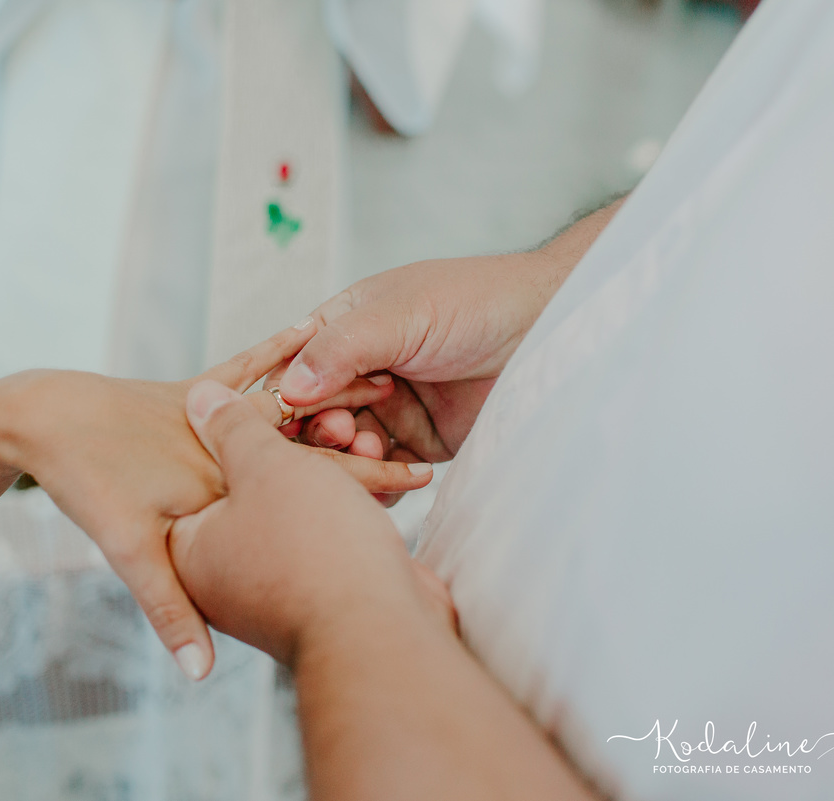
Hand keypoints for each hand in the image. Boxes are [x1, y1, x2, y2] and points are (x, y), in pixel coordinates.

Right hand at [0, 323, 433, 679]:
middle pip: (308, 460)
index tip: (418, 485)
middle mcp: (228, 472)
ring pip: (285, 411)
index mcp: (228, 503)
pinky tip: (313, 321)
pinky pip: (244, 368)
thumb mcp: (128, 549)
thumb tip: (201, 676)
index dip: (361, 492)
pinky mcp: (196, 397)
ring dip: (330, 393)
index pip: (307, 501)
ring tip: (385, 375)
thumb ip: (168, 607)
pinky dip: (275, 347)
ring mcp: (214, 434)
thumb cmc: (80, 485)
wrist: (36, 432)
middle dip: (362, 451)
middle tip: (425, 442)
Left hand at [170, 381, 453, 666]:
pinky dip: (352, 502)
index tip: (265, 393)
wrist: (379, 634)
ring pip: (301, 507)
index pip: (201, 469)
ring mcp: (275, 586)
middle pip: (255, 487)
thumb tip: (200, 398)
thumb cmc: (310, 548)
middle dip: (296, 445)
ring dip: (334, 470)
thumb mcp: (262, 468)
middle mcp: (225, 573)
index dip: (238, 425)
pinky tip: (383, 472)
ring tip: (362, 431)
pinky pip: (333, 531)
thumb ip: (231, 429)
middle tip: (320, 407)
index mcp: (191, 547)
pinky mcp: (324, 591)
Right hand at [267, 255, 566, 501]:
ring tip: (372, 451)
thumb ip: (342, 349)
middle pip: (311, 417)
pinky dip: (380, 483)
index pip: (291, 369)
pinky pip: (384, 474)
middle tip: (341, 434)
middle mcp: (358, 371)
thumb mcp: (400, 315)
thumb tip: (288, 389)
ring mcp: (388, 410)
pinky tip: (390, 478)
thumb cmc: (475, 301)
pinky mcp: (419, 444)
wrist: (551, 328)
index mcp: (341, 329)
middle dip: (319, 431)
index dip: (283, 397)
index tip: (289, 418)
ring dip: (350, 459)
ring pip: (345, 451)